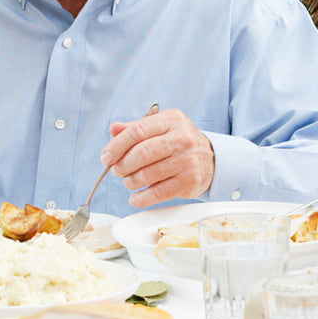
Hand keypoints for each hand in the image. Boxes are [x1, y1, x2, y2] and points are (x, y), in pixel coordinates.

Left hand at [101, 108, 215, 206]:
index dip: (117, 146)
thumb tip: (113, 129)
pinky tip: (135, 197)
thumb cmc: (179, 143)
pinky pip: (157, 193)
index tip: (106, 157)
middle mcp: (182, 138)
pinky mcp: (189, 181)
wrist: (211, 160)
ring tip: (129, 181)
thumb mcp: (161, 128)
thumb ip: (136, 128)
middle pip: (141, 153)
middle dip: (122, 165)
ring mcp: (187, 160)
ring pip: (147, 175)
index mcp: (171, 120)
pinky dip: (141, 198)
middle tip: (117, 171)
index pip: (137, 131)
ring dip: (130, 182)